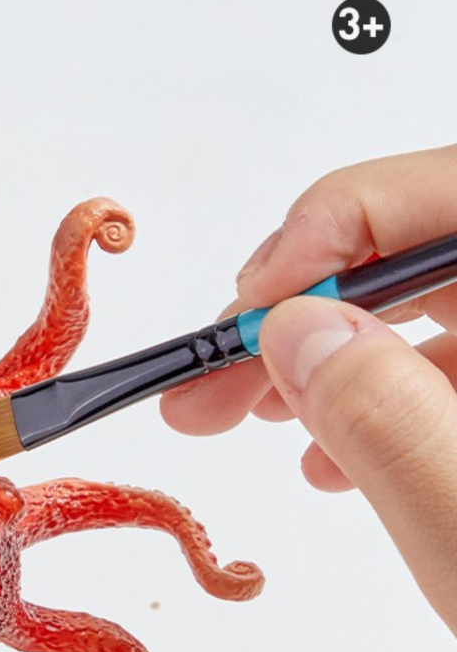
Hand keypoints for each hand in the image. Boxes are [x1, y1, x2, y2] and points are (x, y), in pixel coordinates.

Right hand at [161, 145, 456, 635]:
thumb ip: (394, 423)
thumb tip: (299, 331)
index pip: (451, 195)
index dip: (332, 233)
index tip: (248, 313)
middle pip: (434, 251)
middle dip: (311, 311)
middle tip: (218, 376)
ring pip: (440, 310)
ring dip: (337, 358)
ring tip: (261, 418)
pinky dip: (388, 402)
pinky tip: (337, 457)